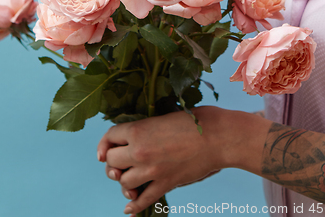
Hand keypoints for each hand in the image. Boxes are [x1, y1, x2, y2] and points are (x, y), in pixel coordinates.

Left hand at [97, 106, 234, 215]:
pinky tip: (129, 210)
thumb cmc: (194, 120)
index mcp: (138, 130)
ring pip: (123, 182)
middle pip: (111, 161)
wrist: (218, 137)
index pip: (110, 137)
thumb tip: (134, 136)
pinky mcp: (165, 184)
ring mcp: (152, 170)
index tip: (106, 149)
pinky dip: (135, 206)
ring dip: (124, 180)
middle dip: (113, 161)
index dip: (106, 142)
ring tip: (129, 177)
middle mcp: (139, 151)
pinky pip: (144, 200)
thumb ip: (145, 128)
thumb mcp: (163, 116)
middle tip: (121, 161)